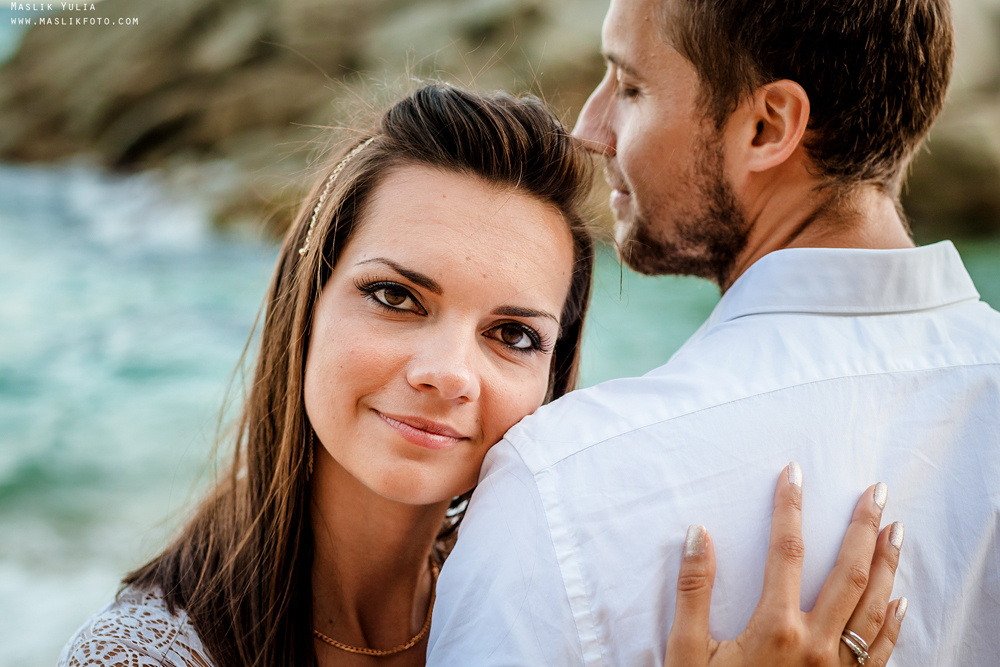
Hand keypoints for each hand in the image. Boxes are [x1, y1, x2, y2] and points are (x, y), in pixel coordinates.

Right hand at [664, 463, 905, 666]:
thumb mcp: (688, 652)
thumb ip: (693, 591)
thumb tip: (697, 535)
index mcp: (776, 628)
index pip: (787, 552)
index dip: (790, 507)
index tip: (795, 473)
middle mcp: (816, 645)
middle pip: (849, 573)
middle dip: (864, 527)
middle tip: (877, 491)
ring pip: (875, 608)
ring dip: (888, 565)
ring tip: (896, 530)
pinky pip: (882, 654)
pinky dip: (894, 625)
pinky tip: (899, 602)